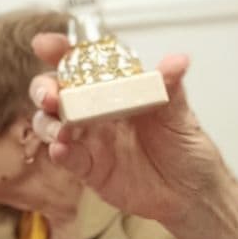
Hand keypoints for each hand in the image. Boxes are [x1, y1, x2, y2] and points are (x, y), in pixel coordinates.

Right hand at [28, 35, 228, 229]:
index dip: (60, 52)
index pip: (81, 64)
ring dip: (47, 122)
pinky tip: (61, 149)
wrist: (194, 193)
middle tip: (50, 95)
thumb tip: (178, 60)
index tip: (46, 45)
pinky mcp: (90, 169)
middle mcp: (96, 111)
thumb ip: (171, 87)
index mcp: (115, 89)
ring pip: (53, 124)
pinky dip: (60, 152)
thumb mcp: (181, 115)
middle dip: (44, 88)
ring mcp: (91, 140)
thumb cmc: (187, 149)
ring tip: (59, 127)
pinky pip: (68, 157)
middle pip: (56, 92)